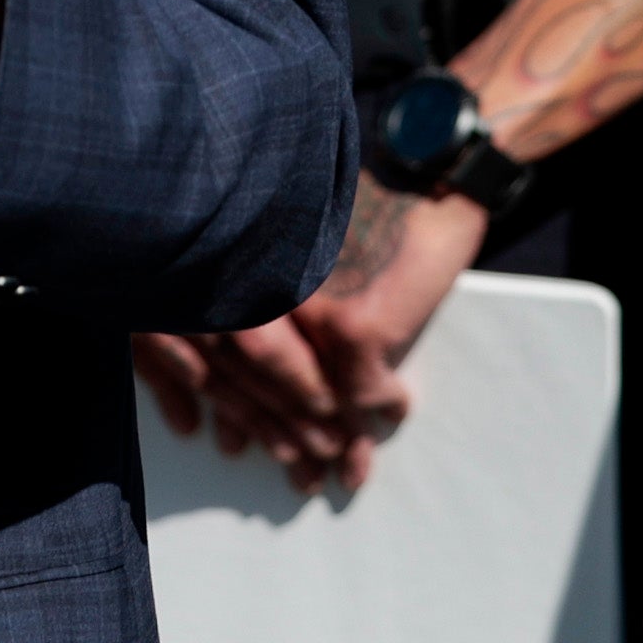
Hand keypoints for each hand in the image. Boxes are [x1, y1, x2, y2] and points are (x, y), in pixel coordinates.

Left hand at [141, 174, 490, 490]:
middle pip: (260, 392)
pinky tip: (393, 418)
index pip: (222, 361)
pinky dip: (381, 411)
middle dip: (284, 443)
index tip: (241, 445)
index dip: (237, 410)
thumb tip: (263, 362)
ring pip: (311, 404)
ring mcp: (304, 315)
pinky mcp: (353, 326)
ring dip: (332, 445)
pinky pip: (366, 393)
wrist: (421, 161)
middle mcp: (257, 295)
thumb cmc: (360, 192)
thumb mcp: (297, 238)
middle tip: (300, 481)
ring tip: (345, 476)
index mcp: (237, 274)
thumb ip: (277, 295)